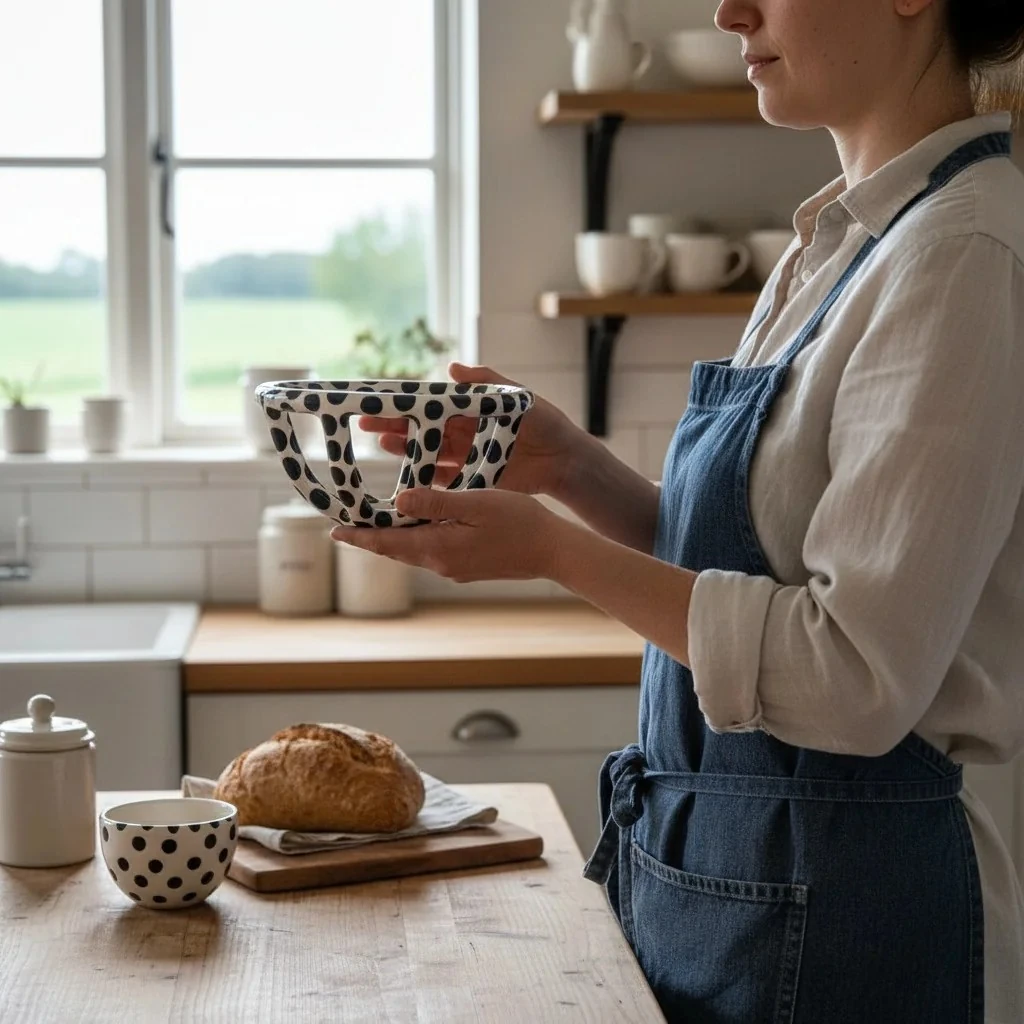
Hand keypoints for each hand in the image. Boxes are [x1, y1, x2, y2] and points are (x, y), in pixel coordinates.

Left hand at [330, 487, 563, 582]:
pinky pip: (431, 552)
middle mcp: (441, 563)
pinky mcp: (466, 567)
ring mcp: (454, 568)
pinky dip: (416, 540)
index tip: (335, 532)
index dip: (359, 537)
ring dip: (393, 539)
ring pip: (413, 551)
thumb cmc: (520, 522)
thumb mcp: (477, 502)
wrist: (553, 552)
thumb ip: (436, 501)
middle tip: (346, 527)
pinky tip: (417, 527)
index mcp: (439, 547)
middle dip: (370, 538)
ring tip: (374, 525)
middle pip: (396, 550)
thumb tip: (398, 500)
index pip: (387, 543)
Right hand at [357, 361, 583, 497]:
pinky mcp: (474, 478)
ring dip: (405, 450)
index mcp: (469, 409)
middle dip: (393, 425)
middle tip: (365, 425)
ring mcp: (467, 456)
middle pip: (421, 428)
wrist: (566, 459)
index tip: (379, 398)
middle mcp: (463, 431)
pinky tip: (408, 480)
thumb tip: (452, 368)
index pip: (430, 403)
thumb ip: (488, 382)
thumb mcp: (518, 396)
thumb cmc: (546, 422)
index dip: (404, 401)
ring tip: (383, 446)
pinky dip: (426, 480)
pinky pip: (445, 480)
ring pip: (427, 453)